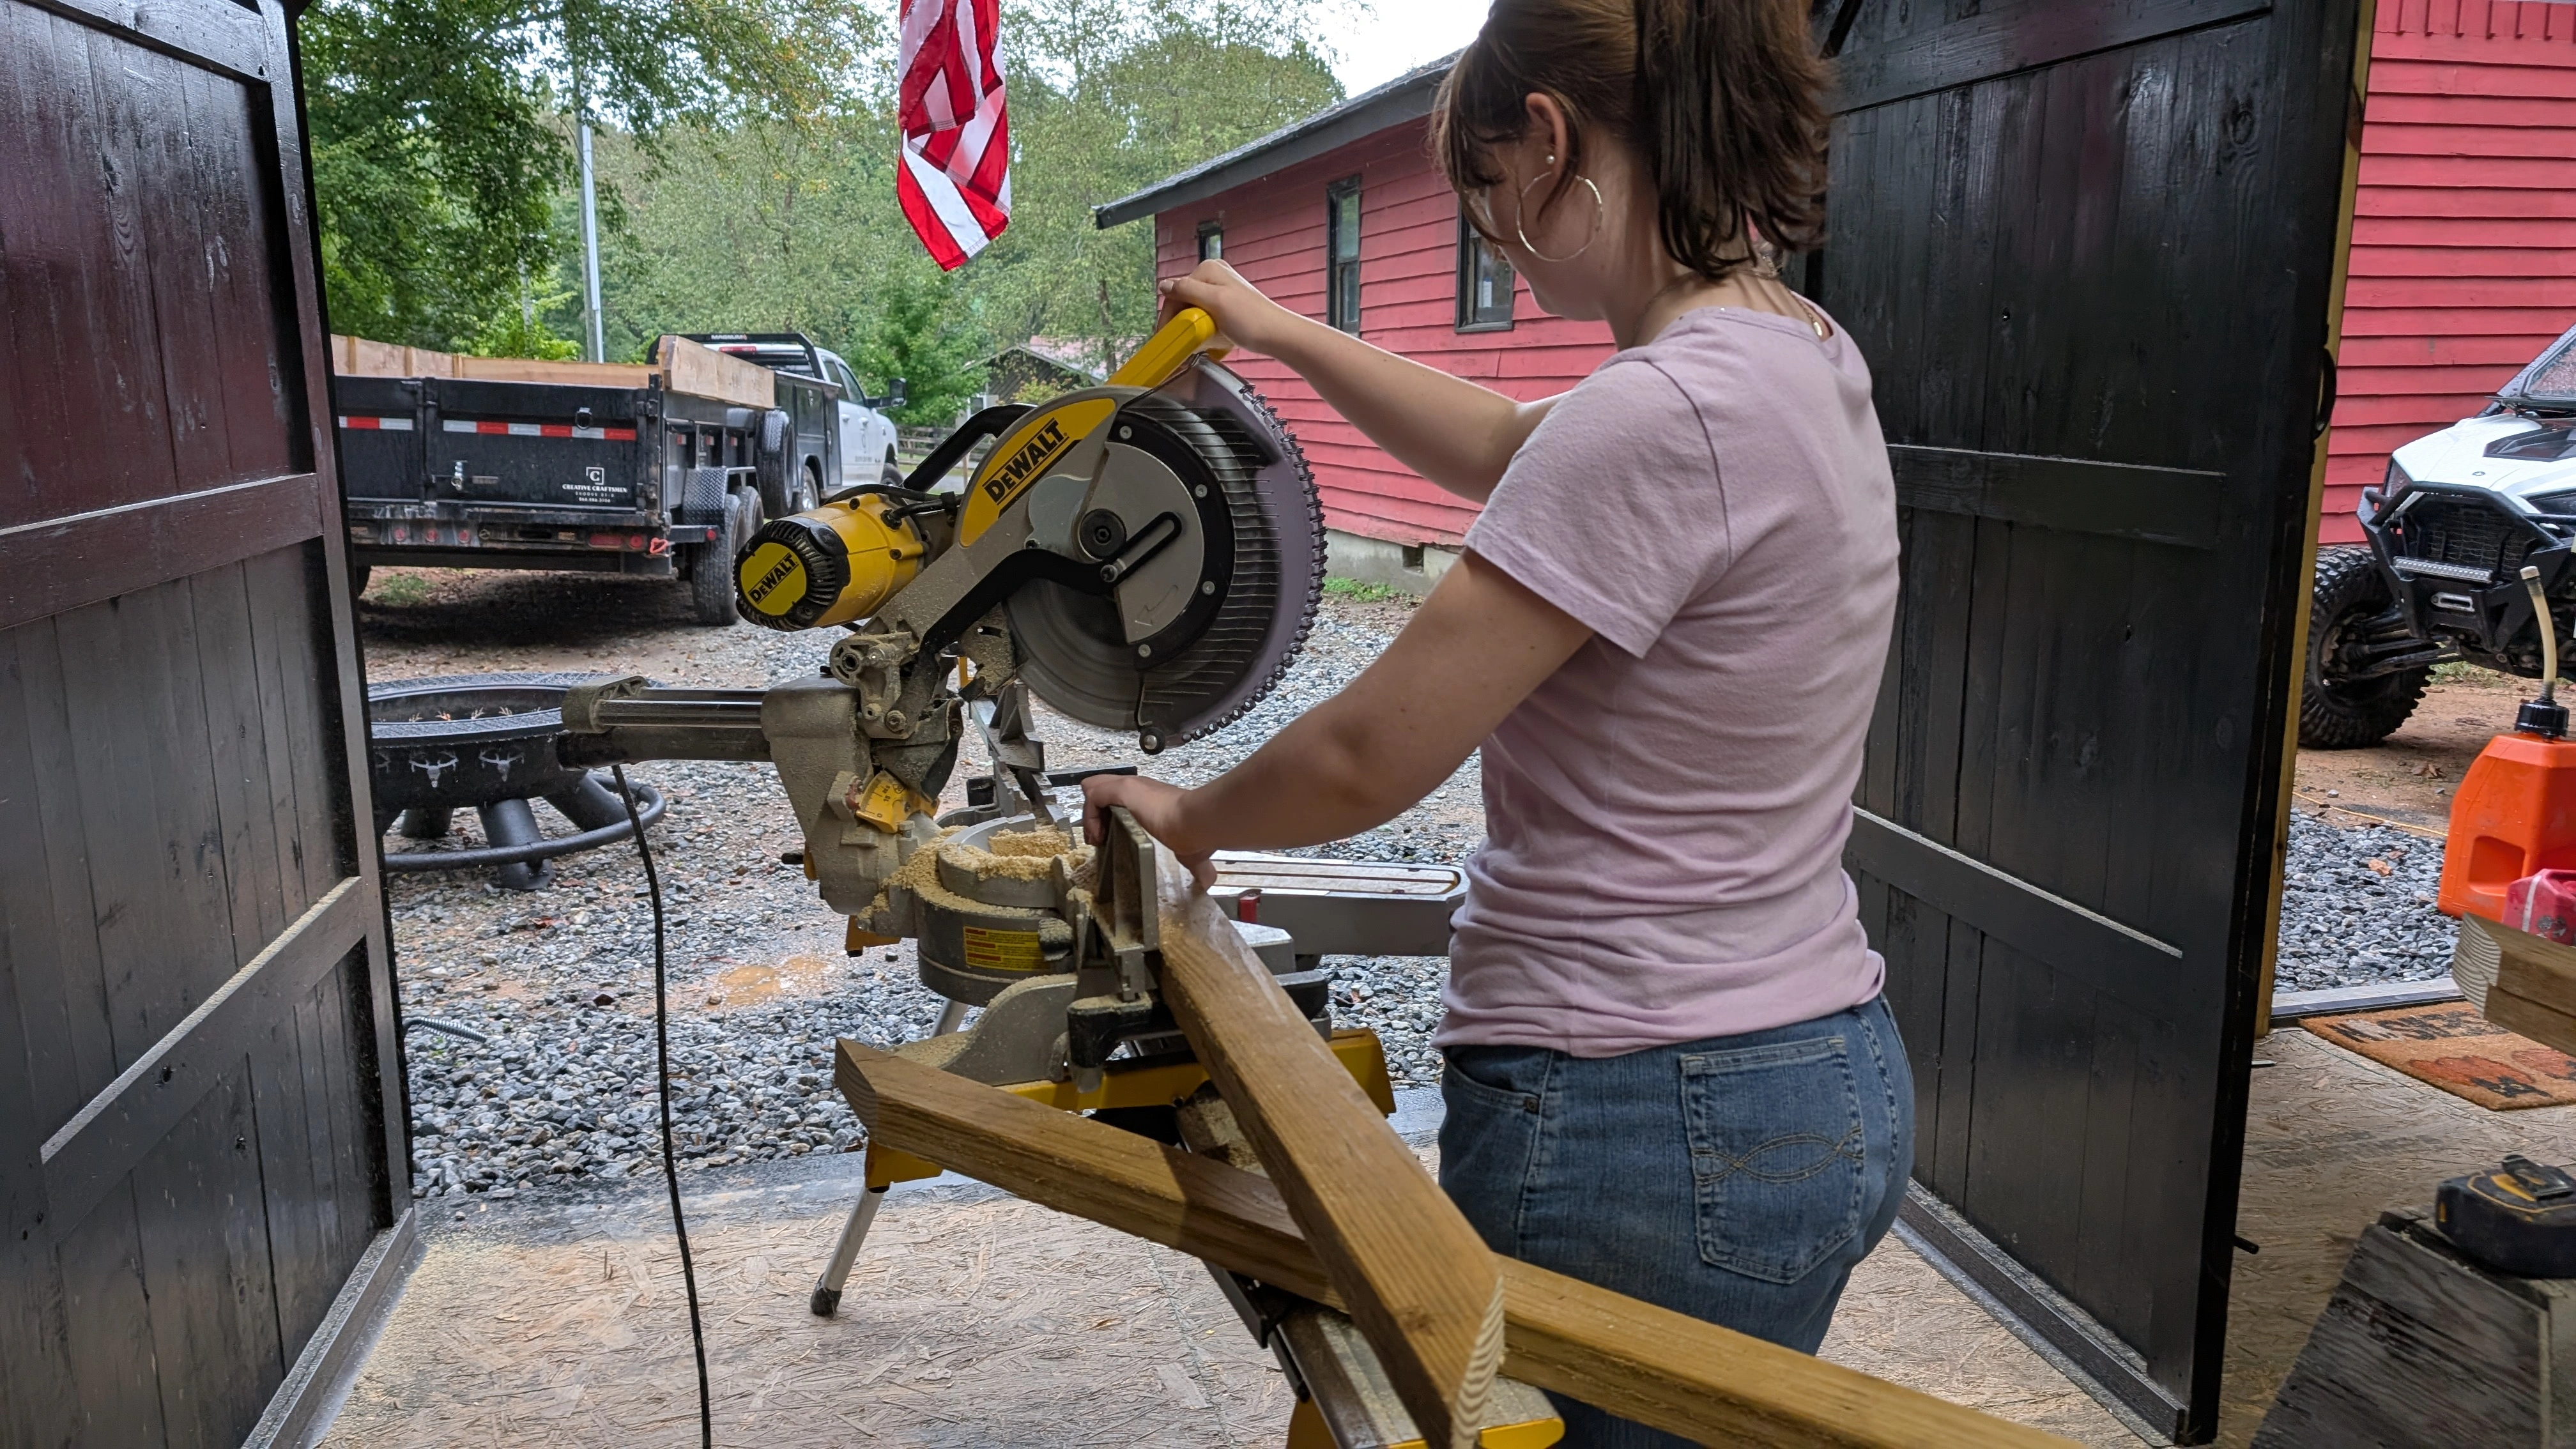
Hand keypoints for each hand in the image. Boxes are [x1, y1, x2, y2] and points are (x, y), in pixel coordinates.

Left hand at [1082, 774, 1215, 890]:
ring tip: (1098, 838)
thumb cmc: (1195, 832)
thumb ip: (1195, 864)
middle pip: (1101, 788)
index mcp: (1151, 799)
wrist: (1195, 821)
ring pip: (1094, 788)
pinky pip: (1092, 796)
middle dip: (1095, 814)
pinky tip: (1099, 836)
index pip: (1120, 798)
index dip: (1109, 817)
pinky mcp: (1123, 789)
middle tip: (1100, 839)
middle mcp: (1139, 788)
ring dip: (1091, 815)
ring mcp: (1130, 786)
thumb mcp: (1189, 850)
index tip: (1109, 840)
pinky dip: (1090, 817)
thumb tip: (1208, 881)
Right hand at [1159, 260, 1291, 356]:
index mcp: (1207, 269)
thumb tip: (1164, 285)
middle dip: (1182, 322)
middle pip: (1184, 300)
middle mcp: (1213, 275)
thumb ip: (1187, 290)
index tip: (1163, 335)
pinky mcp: (1227, 304)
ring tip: (1200, 341)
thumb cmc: (1251, 319)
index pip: (1176, 291)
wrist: (1277, 335)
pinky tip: (1212, 338)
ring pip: (1194, 310)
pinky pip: (1206, 316)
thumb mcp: (1214, 301)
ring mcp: (1221, 289)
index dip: (1168, 315)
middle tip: (1181, 342)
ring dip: (1194, 327)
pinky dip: (1205, 328)